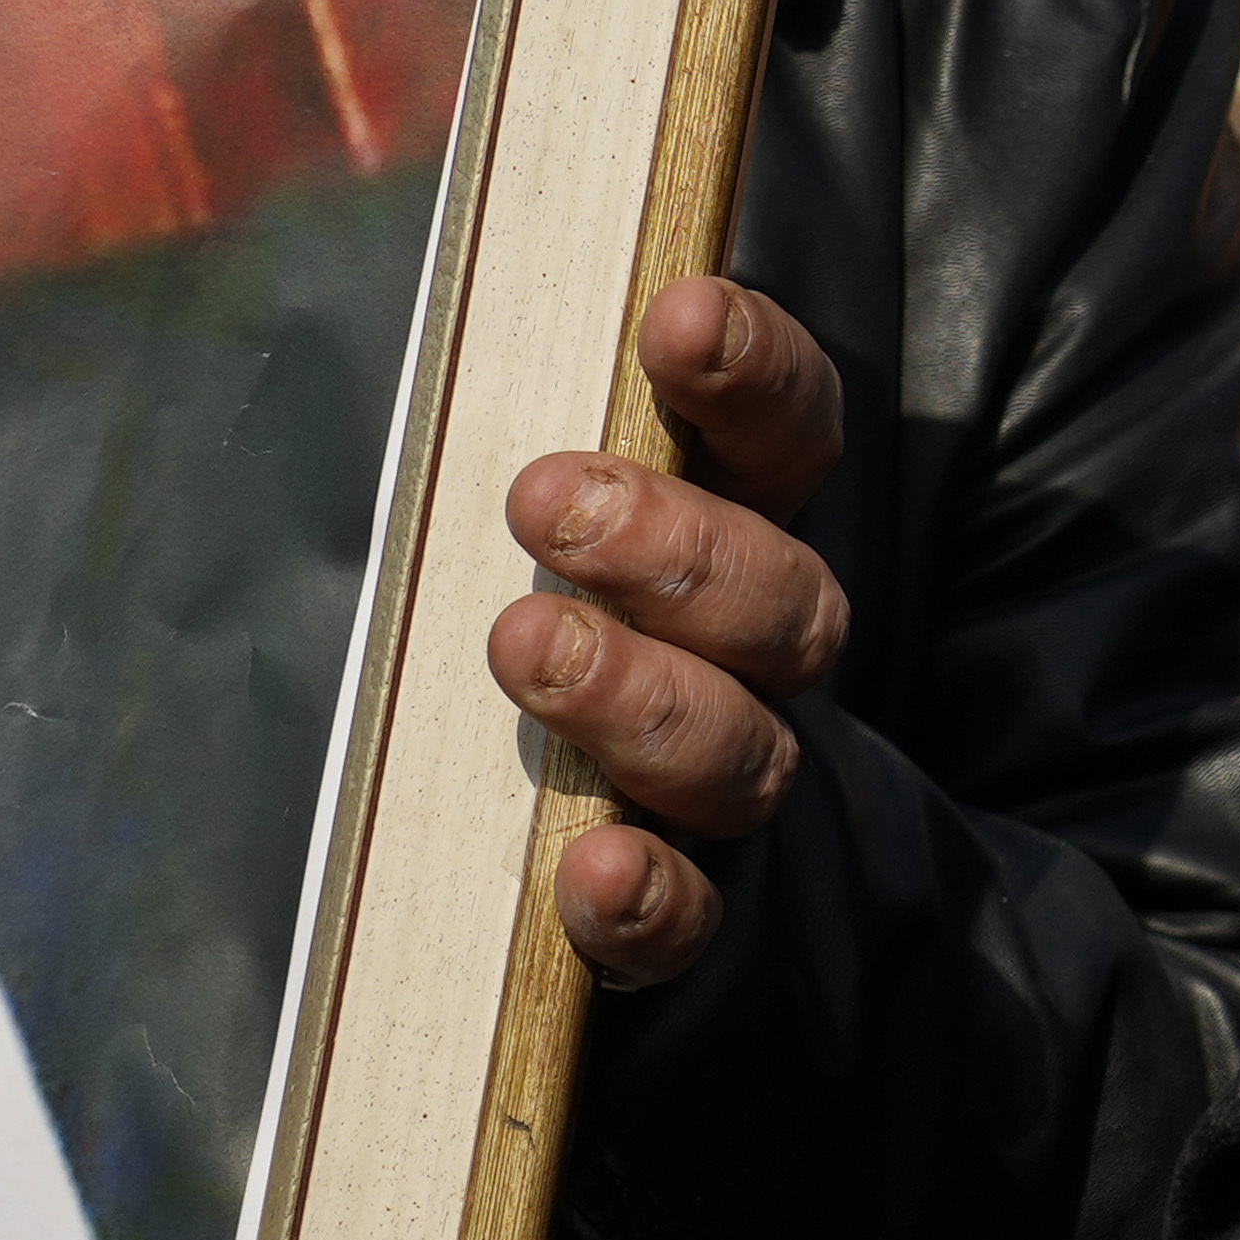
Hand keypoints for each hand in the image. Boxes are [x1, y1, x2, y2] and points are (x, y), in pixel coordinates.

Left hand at [487, 276, 856, 988]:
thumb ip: (531, 462)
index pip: (789, 437)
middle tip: (544, 501)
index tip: (678, 316)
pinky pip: (701, 923)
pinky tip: (596, 875)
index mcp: (736, 536)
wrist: (621, 876)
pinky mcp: (690, 918)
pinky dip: (656, 900)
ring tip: (525, 647)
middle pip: (785, 600)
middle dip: (674, 546)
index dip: (755, 374)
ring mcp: (732, 792)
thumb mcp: (537, 532)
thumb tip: (449, 341)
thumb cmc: (537, 639)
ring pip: (749, 754)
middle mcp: (757, 664)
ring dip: (646, 698)